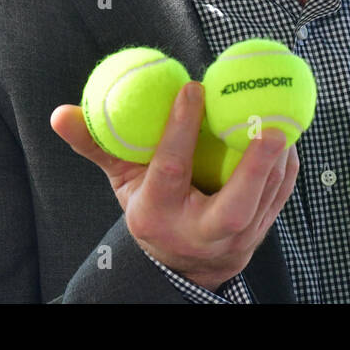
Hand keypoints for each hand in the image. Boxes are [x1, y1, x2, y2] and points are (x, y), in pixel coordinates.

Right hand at [50, 80, 298, 290]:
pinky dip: (286, 168)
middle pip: (233, 208)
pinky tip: (288, 135)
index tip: (193, 87)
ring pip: (264, 201)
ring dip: (277, 162)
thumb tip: (60, 113)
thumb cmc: (151, 207)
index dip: (181, 129)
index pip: (171, 169)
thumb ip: (97, 145)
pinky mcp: (260, 233)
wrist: (183, 262)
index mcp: (159, 212)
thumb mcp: (121, 181)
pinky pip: (280, 198)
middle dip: (254, 169)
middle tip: (269, 126)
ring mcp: (234, 238)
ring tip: (282, 119)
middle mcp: (200, 232)